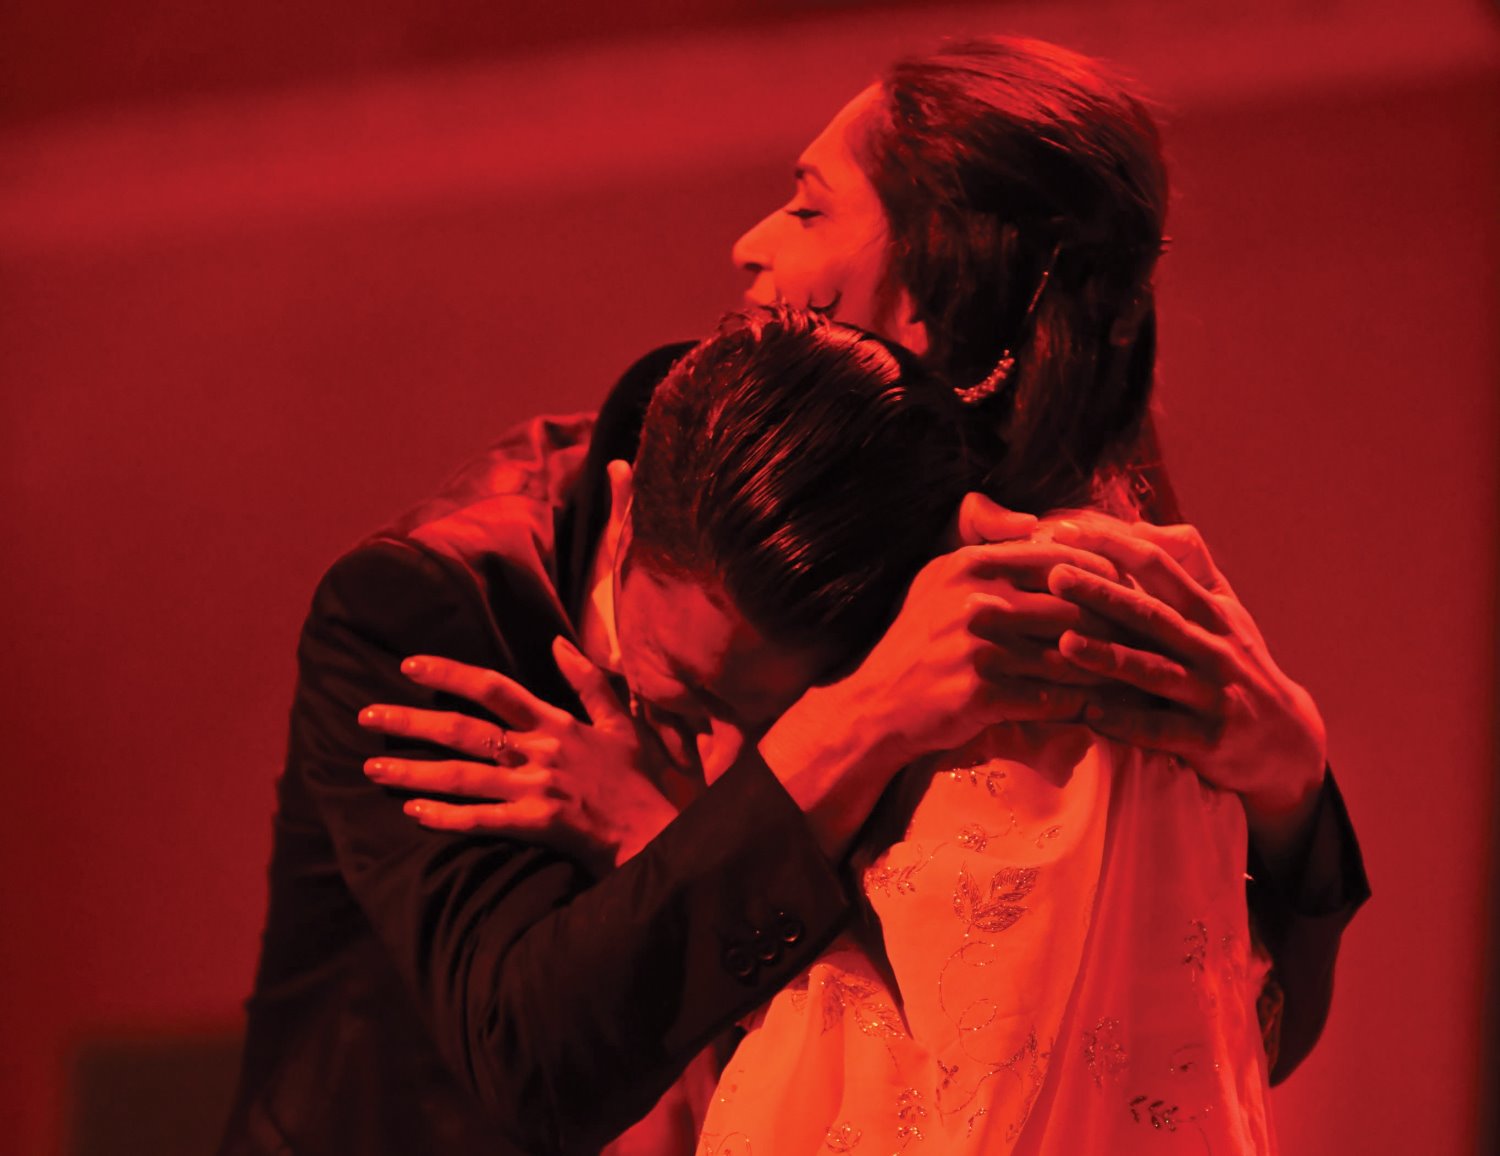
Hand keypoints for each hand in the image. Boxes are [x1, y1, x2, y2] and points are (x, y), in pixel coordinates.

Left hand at [358, 637, 678, 868]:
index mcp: (557, 723)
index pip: (495, 688)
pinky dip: (446, 818)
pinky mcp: (536, 825)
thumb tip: (557, 643)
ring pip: (462, 776)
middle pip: (464, 730)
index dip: (450, 673)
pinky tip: (413, 815)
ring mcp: (536, 788)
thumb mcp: (619, 722)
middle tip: (366, 716)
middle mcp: (540, 751)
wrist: (655, 833)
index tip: (410, 665)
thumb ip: (587, 681)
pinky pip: (481, 820)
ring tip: (371, 769)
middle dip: (410, 722)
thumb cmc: (636, 780)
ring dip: (413, 772)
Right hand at [760, 504, 1120, 855]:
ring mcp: (977, 649)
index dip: (1109, 577)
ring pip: (1071, 656)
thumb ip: (982, 536)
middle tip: (1157, 640)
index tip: (1134, 594)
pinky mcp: (980, 695)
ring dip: (1110, 670)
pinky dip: (1084, 706)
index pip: (1065, 560)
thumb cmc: (919, 637)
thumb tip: (1032, 519)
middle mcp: (976, 600)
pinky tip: (1107, 710)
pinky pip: (1053, 699)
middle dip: (1120, 626)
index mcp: (973, 564)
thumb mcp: (939, 573)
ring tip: (1145, 676)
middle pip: (1076, 609)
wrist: (876, 703)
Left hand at [1045, 517, 1326, 831]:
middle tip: (1055, 574)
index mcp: (1208, 611)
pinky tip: (1091, 712)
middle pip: (1152, 614)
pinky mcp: (1209, 740)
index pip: (1159, 565)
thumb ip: (1188, 564)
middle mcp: (1211, 646)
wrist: (1285, 738)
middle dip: (1103, 593)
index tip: (1063, 531)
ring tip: (1066, 643)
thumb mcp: (1224, 608)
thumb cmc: (1237, 661)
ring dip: (1111, 657)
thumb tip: (1137, 525)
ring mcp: (1212, 693)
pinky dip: (1129, 722)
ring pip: (1156, 671)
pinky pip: (1164, 730)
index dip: (1113, 545)